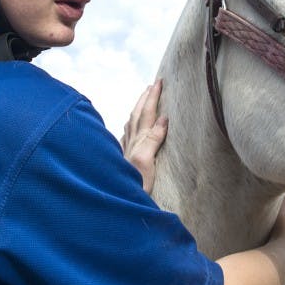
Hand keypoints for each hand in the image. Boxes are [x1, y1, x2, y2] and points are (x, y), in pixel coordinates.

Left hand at [121, 79, 167, 193]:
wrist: (120, 202)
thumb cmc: (136, 186)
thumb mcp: (146, 162)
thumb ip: (153, 140)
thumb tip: (164, 118)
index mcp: (138, 141)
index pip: (147, 113)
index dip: (153, 98)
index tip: (159, 82)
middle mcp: (130, 143)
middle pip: (137, 115)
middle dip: (145, 99)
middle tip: (152, 85)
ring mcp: (127, 151)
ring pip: (131, 124)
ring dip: (138, 110)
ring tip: (143, 101)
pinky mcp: (126, 160)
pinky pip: (128, 137)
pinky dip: (132, 127)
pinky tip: (131, 128)